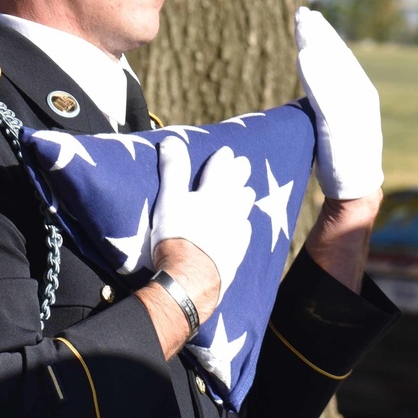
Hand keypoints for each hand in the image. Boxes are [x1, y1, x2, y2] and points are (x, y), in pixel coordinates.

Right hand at [151, 139, 255, 298]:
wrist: (192, 278)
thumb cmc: (177, 236)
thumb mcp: (169, 199)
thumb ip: (173, 170)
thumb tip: (171, 140)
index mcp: (212, 194)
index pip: (219, 170)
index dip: (222, 159)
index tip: (227, 152)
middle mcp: (229, 209)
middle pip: (237, 187)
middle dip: (240, 174)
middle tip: (244, 164)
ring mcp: (235, 232)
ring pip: (244, 209)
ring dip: (245, 198)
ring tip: (247, 192)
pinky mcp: (237, 252)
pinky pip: (244, 233)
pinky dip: (243, 225)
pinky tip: (244, 227)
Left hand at [295, 6, 383, 199]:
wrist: (354, 188)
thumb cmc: (337, 156)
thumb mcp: (332, 119)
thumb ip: (326, 98)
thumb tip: (309, 80)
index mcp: (359, 92)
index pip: (339, 57)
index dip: (323, 36)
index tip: (306, 17)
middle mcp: (361, 96)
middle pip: (337, 57)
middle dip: (319, 34)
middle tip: (301, 12)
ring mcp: (354, 111)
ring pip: (332, 71)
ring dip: (316, 47)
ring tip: (301, 27)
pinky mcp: (342, 127)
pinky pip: (326, 96)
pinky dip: (314, 76)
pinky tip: (302, 58)